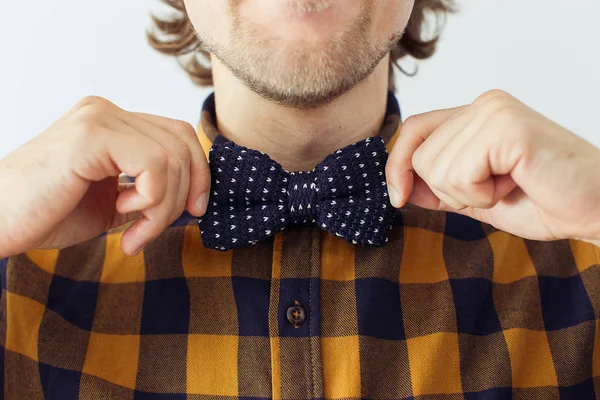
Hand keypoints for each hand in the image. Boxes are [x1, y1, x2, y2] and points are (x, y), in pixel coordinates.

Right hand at [0, 96, 209, 257]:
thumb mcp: (113, 203)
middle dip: (186, 192)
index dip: (198, 173)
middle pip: (182, 141)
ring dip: (163, 207)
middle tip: (161, 228)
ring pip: (171, 157)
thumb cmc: (48, 214)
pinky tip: (122, 213)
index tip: (195, 211)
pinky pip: (153, 165)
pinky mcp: (91, 136)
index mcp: (112, 123)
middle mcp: (107, 112)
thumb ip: (150, 193)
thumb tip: (193, 200)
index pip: (178, 134)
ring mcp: (98, 119)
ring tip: (134, 232)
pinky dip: (151, 199)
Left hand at [385, 89, 599, 244]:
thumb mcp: (475, 197)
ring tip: (508, 185)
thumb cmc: (543, 200)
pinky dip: (481, 194)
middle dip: (449, 190)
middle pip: (420, 155)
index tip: (398, 198)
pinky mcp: (508, 127)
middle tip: (494, 189)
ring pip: (435, 167)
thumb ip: (439, 187)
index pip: (414, 129)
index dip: (396, 165)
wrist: (594, 210)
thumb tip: (399, 186)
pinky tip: (514, 184)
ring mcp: (495, 111)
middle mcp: (484, 104)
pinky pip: (460, 172)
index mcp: (476, 114)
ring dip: (469, 194)